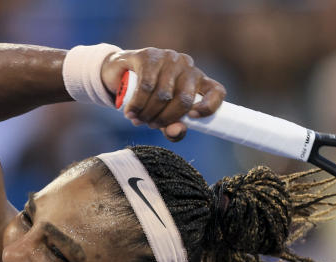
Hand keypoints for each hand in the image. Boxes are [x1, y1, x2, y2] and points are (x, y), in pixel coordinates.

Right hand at [101, 47, 224, 141]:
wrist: (118, 75)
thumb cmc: (147, 98)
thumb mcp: (162, 116)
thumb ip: (173, 128)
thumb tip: (177, 131)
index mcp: (198, 81)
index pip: (217, 91)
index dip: (210, 107)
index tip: (193, 118)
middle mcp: (187, 66)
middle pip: (184, 99)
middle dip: (165, 119)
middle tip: (151, 125)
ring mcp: (169, 58)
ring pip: (163, 95)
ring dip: (148, 113)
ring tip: (137, 119)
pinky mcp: (149, 55)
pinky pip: (147, 86)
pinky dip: (137, 104)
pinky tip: (130, 111)